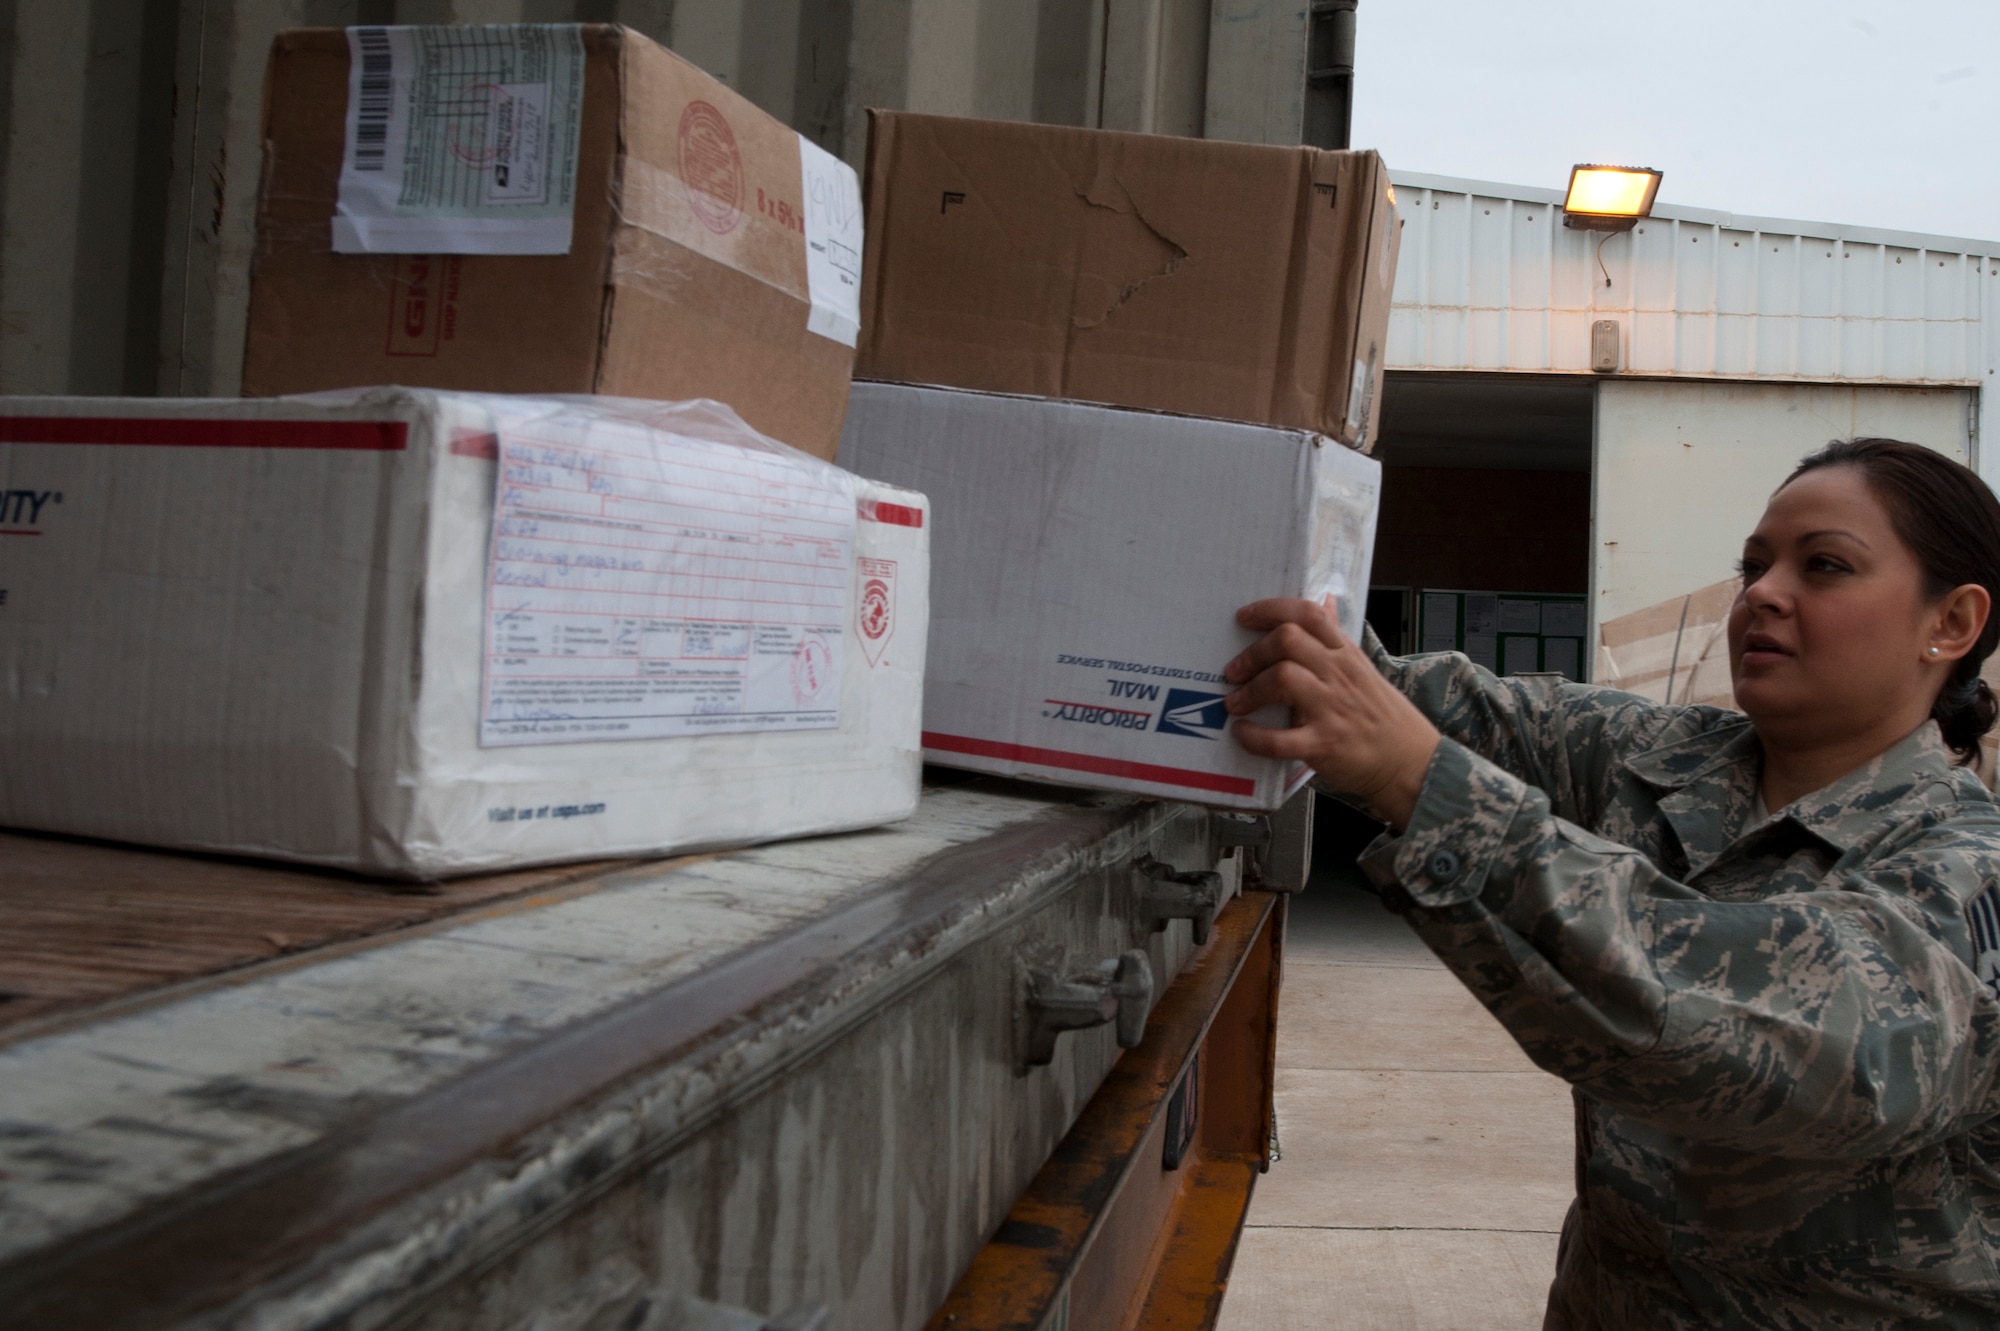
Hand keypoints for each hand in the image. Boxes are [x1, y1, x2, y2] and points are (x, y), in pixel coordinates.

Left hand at [1223, 598, 1440, 829]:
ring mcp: (1331, 709)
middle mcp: (1338, 674)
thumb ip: (1336, 637)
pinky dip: (1254, 736)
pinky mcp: (1323, 744)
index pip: (1309, 614)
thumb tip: (1324, 601)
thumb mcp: (1362, 668)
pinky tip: (1243, 733)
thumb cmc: (1380, 714)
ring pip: (1282, 679)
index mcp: (1344, 653)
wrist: (1409, 762)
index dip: (1270, 609)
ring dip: (1249, 690)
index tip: (1243, 617)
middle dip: (1252, 653)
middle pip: (1287, 640)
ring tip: (1235, 703)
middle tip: (1233, 671)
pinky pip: (1279, 739)